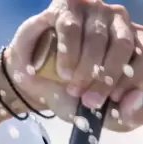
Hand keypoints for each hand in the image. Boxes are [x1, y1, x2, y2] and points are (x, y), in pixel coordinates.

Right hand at [6, 0, 142, 131]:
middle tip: (89, 101)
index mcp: (132, 45)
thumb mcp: (98, 112)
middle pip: (123, 45)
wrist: (30, 82)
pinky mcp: (66, 8)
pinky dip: (68, 55)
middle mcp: (117, 23)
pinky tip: (63, 72)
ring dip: (85, 68)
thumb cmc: (67, 93)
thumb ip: (124, 115)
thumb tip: (135, 101)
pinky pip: (71, 30)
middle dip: (106, 78)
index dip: (132, 77)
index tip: (114, 99)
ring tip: (72, 87)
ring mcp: (92, 11)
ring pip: (97, 37)